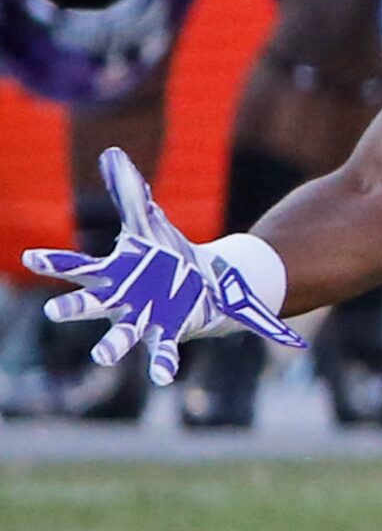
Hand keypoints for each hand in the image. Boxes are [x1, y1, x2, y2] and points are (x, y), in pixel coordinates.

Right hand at [20, 150, 304, 384]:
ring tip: (102, 356)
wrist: (202, 284)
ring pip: (122, 335)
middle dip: (74, 306)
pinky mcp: (169, 331)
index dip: (54, 262)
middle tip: (55, 310)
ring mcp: (143, 319)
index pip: (78, 267)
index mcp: (114, 274)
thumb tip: (112, 153)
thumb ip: (130, 192)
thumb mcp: (148, 222)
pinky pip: (163, 350)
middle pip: (92, 303)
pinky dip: (163, 364)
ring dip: (111, 346)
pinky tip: (164, 378)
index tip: (30, 258)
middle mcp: (121, 300)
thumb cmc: (166, 256)